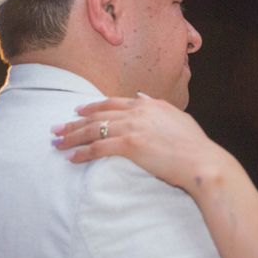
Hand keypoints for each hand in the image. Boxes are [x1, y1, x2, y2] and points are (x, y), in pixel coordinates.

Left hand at [53, 95, 231, 192]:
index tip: (77, 110)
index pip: (112, 103)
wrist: (201, 160)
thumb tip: (142, 96)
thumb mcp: (177, 117)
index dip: (92, 107)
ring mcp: (133, 127)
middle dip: (73, 122)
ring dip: (72, 137)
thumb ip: (157, 105)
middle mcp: (138, 112)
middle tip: (55, 128)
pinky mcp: (130, 145)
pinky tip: (72, 158)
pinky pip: (98, 148)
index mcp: (149, 104)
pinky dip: (82, 153)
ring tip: (56, 143)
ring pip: (94, 130)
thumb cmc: (194, 144)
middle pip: (98, 115)